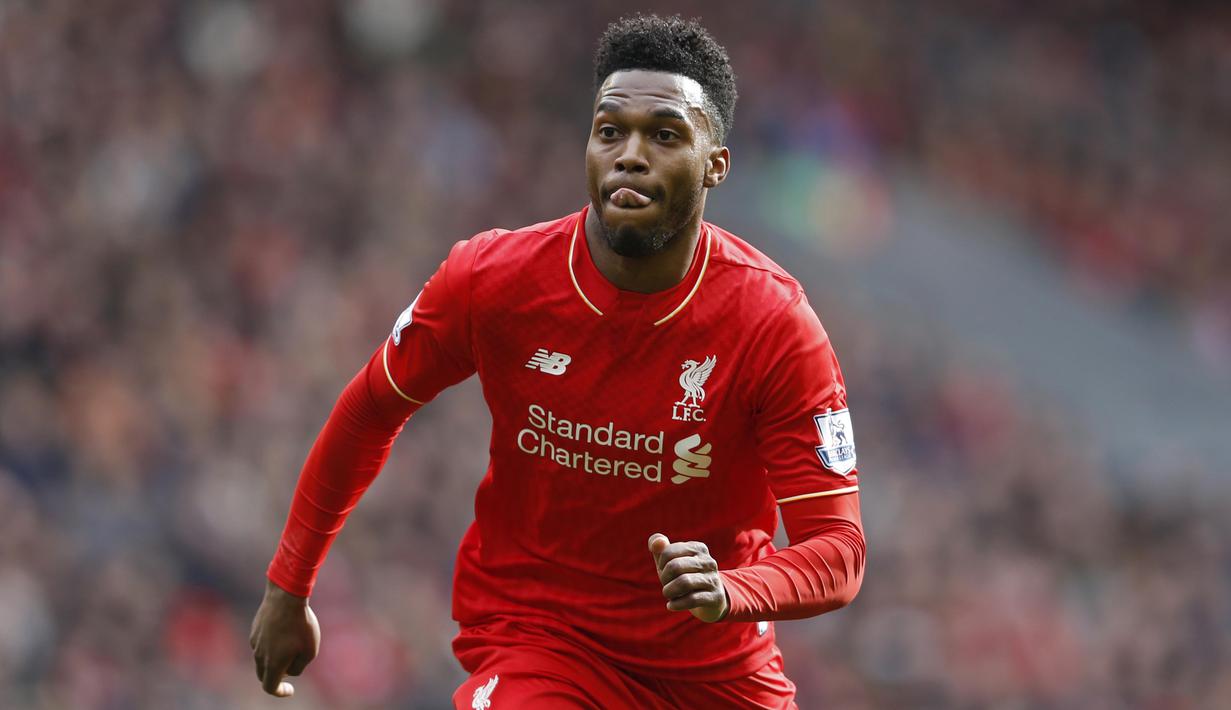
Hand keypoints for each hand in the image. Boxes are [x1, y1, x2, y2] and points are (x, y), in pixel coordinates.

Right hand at [249, 579, 320, 697]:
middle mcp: (259, 655)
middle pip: (263, 675)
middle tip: (291, 668)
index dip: (280, 692)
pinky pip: (262, 643)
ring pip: (262, 658)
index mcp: (273, 664)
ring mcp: (255, 642)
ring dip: (274, 659)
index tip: (290, 690)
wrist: (286, 596)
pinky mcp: (255, 629)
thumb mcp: (310, 651)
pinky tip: (284, 632)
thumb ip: (299, 667)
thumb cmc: (301, 625)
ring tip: (291, 645)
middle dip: (276, 676)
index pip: (270, 687)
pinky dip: (271, 645)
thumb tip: (289, 671)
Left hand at [648, 533, 728, 622]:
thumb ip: (660, 549)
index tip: (665, 572)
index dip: (661, 565)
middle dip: (664, 578)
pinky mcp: (715, 597)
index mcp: (698, 548)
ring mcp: (713, 579)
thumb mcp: (671, 563)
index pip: (668, 552)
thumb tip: (657, 542)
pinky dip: (676, 604)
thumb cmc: (685, 577)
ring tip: (668, 595)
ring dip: (669, 591)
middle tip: (666, 585)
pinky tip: (671, 606)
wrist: (711, 601)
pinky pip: (692, 599)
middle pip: (675, 566)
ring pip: (684, 582)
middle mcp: (708, 561)